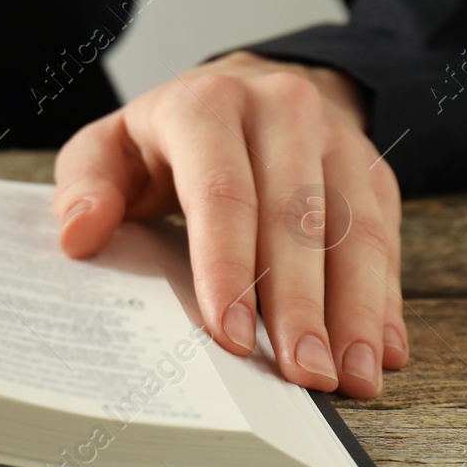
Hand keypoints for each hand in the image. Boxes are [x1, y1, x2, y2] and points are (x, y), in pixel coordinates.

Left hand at [52, 50, 405, 397]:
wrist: (243, 88)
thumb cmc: (164, 137)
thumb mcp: (107, 146)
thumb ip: (84, 186)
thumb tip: (79, 236)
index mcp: (205, 104)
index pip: (221, 191)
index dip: (228, 267)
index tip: (232, 335)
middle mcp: (279, 110)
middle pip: (294, 216)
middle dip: (299, 304)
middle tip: (301, 376)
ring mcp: (334, 138)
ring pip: (353, 229)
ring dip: (354, 311)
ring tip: (349, 378)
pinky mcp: (371, 169)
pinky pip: (387, 237)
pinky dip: (384, 298)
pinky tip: (381, 351)